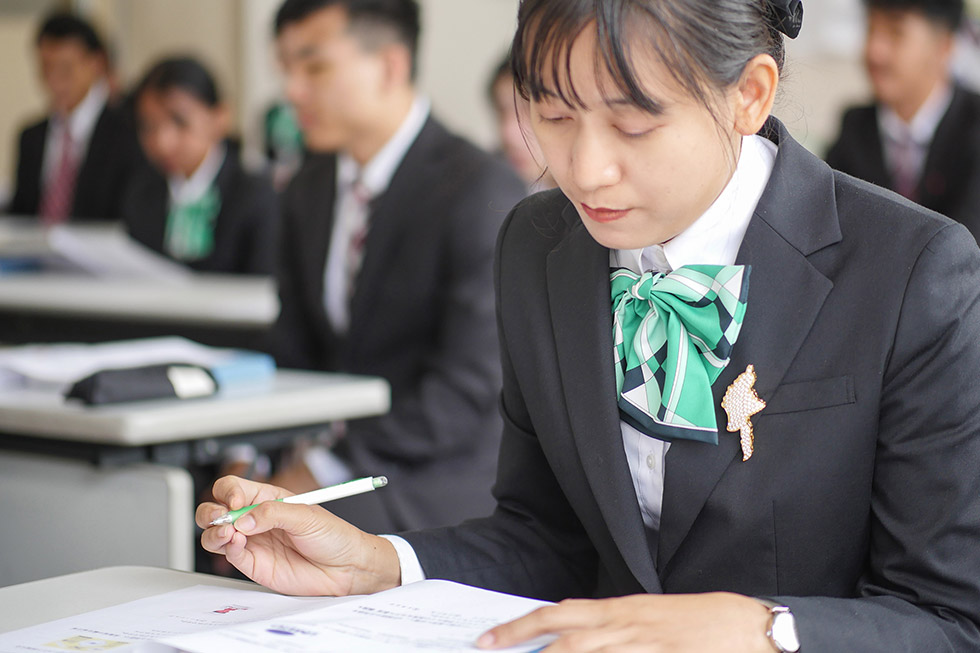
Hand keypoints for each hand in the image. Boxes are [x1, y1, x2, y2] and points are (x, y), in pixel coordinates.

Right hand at [196, 475, 400, 596]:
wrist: (346, 567)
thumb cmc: (333, 536)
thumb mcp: (306, 516)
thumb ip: (273, 514)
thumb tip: (244, 518)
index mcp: (268, 499)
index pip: (234, 488)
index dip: (228, 492)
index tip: (236, 502)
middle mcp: (255, 519)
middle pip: (216, 510)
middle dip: (210, 512)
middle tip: (222, 518)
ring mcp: (253, 542)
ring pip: (215, 535)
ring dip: (213, 532)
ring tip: (229, 533)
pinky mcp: (254, 564)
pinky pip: (230, 555)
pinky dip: (227, 549)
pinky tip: (238, 544)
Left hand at [476, 592, 774, 651]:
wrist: (752, 628)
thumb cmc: (704, 619)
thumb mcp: (652, 615)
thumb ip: (616, 627)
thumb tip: (577, 640)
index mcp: (622, 609)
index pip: (559, 615)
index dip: (521, 626)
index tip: (492, 638)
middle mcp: (627, 627)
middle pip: (564, 643)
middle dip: (525, 651)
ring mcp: (644, 649)